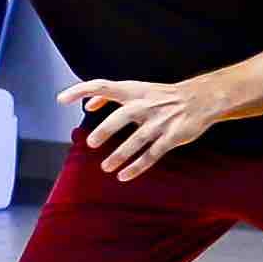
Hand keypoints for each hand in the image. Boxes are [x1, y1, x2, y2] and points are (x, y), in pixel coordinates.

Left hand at [61, 77, 217, 181]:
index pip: (102, 85)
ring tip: (106, 168)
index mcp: (134, 90)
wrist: (201, 98)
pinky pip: (152, 154)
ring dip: (120, 155)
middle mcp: (145, 105)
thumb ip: (111, 95)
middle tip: (92, 144)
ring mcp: (160, 122)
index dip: (81, 90)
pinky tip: (124, 176)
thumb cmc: (162, 95)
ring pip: (137, 140)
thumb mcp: (137, 90)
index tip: (61, 99)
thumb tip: (87, 104)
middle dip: (106, 130)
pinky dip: (137, 166)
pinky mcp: (172, 137)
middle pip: (122, 116)